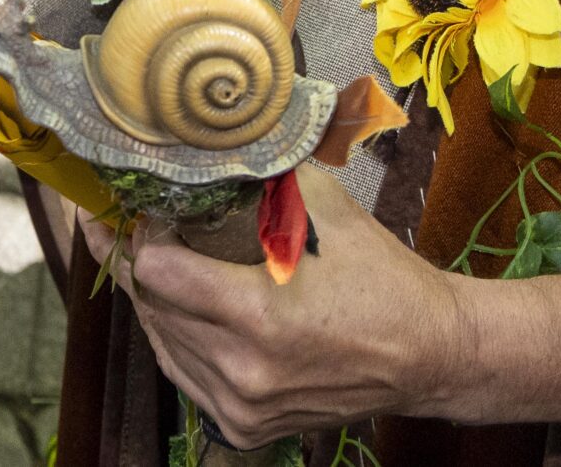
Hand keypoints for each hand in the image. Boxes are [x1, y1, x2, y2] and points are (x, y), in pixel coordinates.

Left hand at [83, 168, 560, 443]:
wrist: (429, 354)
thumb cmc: (380, 278)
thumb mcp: (325, 208)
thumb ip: (262, 173)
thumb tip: (206, 135)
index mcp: (259, 315)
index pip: (154, 273)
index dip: (143, 238)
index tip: (147, 213)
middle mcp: (243, 369)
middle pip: (151, 306)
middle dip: (140, 264)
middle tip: (132, 226)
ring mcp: (242, 404)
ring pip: (160, 342)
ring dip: (156, 302)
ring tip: (158, 261)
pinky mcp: (244, 425)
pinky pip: (183, 374)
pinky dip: (177, 339)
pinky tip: (186, 308)